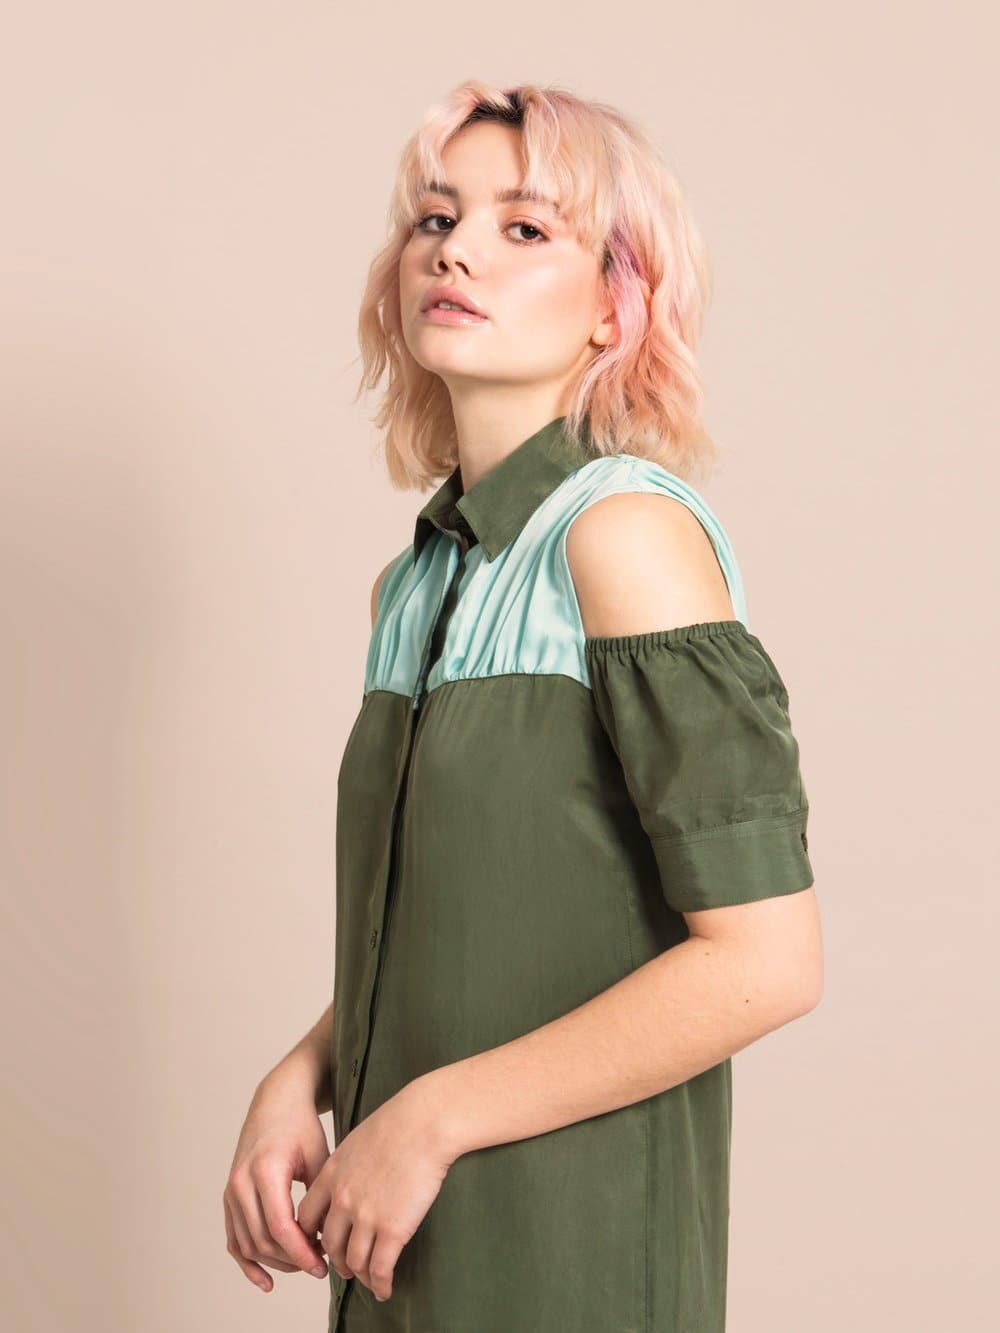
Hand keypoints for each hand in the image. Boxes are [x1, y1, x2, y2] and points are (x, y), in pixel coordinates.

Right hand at [223, 1071, 333, 1293]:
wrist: (277, 1102)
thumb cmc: (302, 1126)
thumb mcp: (319, 1156)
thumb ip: (319, 1198)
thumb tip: (324, 1240)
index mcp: (265, 1170)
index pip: (279, 1227)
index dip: (301, 1253)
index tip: (322, 1265)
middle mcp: (241, 1183)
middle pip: (263, 1240)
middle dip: (292, 1260)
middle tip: (321, 1265)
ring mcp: (231, 1191)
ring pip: (248, 1244)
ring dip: (276, 1262)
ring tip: (305, 1264)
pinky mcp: (229, 1197)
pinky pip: (234, 1239)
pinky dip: (248, 1263)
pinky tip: (267, 1281)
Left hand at [296, 1076, 459, 1303]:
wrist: (425, 1122)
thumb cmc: (400, 1122)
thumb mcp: (358, 1139)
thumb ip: (347, 1164)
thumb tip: (351, 1176)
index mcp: (332, 1175)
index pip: (306, 1217)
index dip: (312, 1236)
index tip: (323, 1242)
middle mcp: (342, 1199)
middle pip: (329, 1244)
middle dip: (336, 1261)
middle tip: (346, 1268)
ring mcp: (366, 1216)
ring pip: (354, 1261)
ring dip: (360, 1275)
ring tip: (369, 1280)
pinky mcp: (393, 1229)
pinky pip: (380, 1268)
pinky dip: (380, 1284)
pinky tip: (385, 1288)